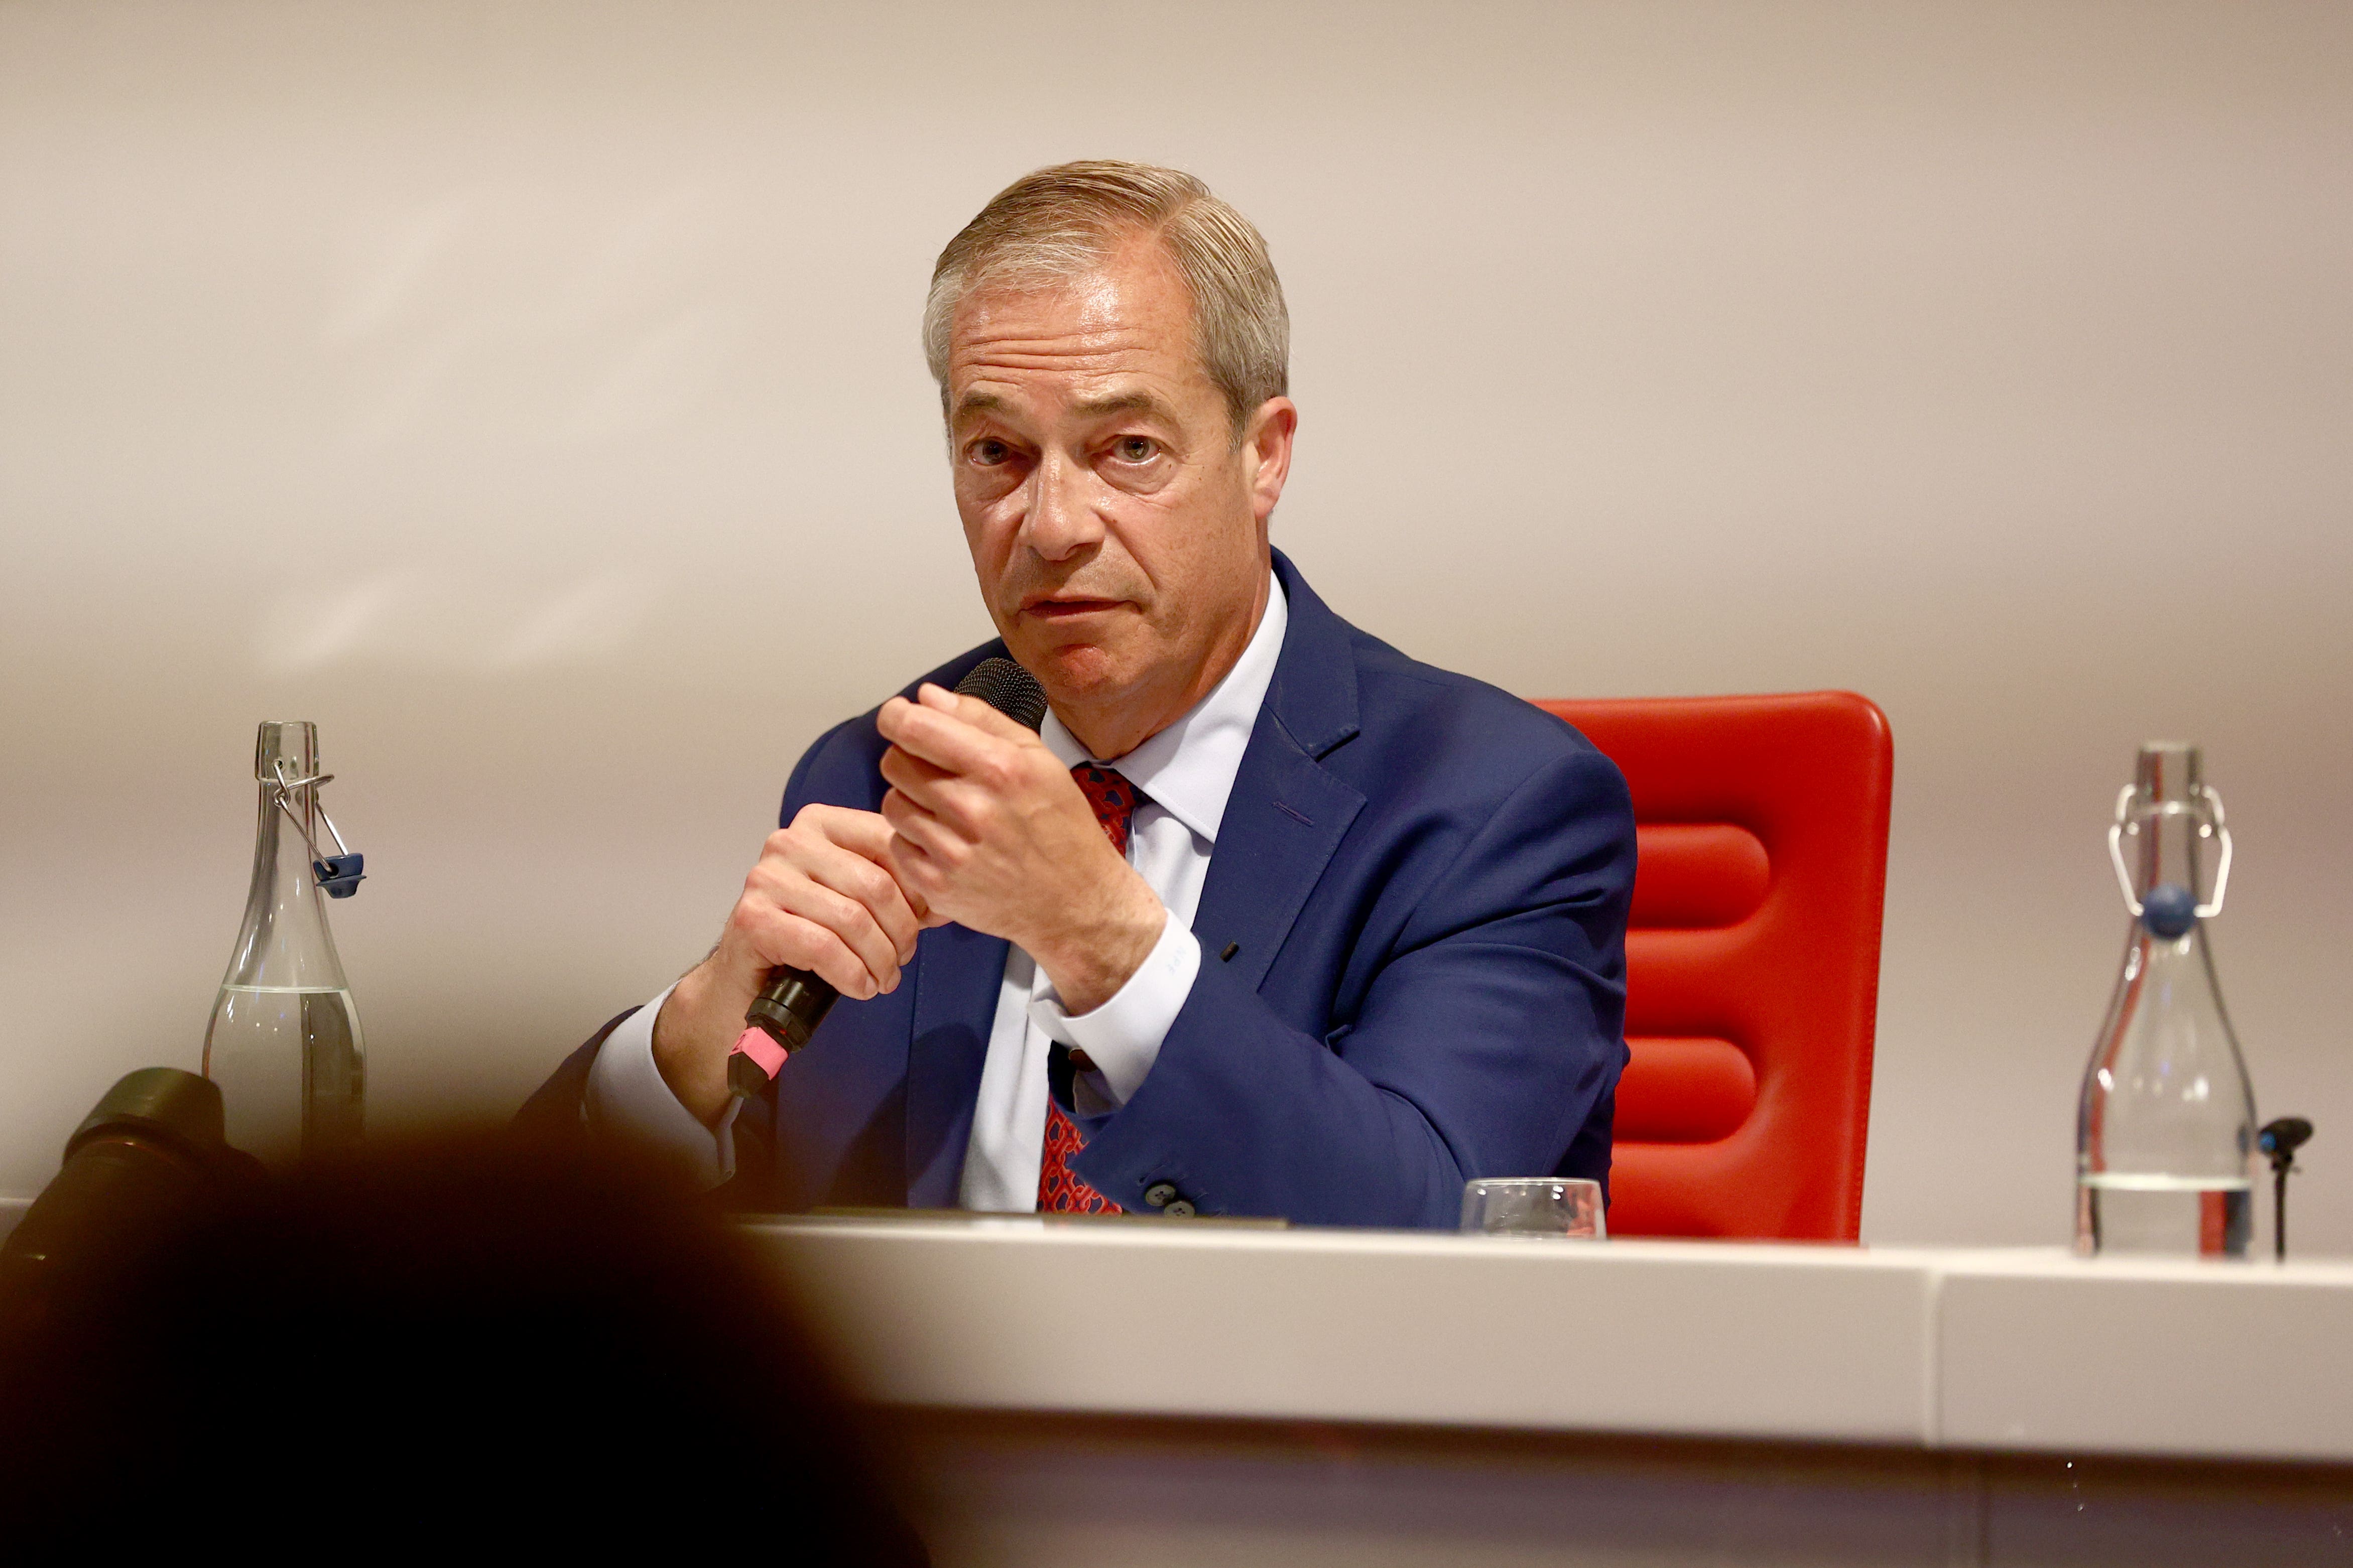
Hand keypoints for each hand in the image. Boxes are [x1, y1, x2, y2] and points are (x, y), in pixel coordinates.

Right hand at [652, 805, 931, 1125]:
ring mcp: (766, 877)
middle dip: (901, 932)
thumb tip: (946, 897)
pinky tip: (860, 987)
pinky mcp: (752, 918)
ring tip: (883, 978)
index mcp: (821, 823)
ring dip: (880, 960)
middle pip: (875, 886)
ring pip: (852, 920)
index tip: (925, 922)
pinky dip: (853, 976)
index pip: (890, 843)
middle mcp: (790, 841)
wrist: (747, 978)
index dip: (918, 889)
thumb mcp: (856, 901)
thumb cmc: (807, 934)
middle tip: (902, 959)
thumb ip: (897, 889)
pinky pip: (823, 948)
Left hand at [877, 683, 1165, 1014]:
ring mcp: (951, 852)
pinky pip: (898, 845)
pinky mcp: (937, 887)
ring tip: (945, 810)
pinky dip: (914, 840)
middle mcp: (972, 809)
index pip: (913, 728)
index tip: (900, 719)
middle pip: (893, 763)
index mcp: (999, 768)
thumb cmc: (1060, 824)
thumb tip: (925, 696)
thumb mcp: (1038, 759)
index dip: (897, 717)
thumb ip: (980, 719)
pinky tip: (947, 842)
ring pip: (892, 804)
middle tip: (935, 771)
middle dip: (908, 758)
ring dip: (911, 800)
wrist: (1075, 902)